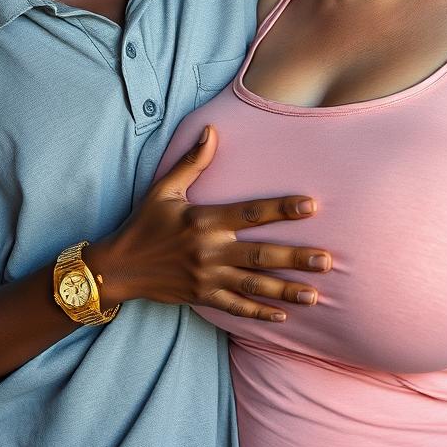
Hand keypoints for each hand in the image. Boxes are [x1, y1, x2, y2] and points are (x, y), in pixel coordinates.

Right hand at [89, 126, 330, 321]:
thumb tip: (211, 129)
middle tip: (327, 261)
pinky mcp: (202, 298)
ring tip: (316, 294)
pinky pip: (236, 308)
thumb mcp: (164, 189)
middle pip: (260, 255)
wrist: (118, 266)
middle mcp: (210, 250)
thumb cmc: (144, 224)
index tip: (311, 206)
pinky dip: (260, 313)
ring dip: (286, 291)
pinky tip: (284, 316)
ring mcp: (207, 277)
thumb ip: (193, 162)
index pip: (251, 213)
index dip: (282, 209)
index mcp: (205, 220)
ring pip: (254, 286)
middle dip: (295, 258)